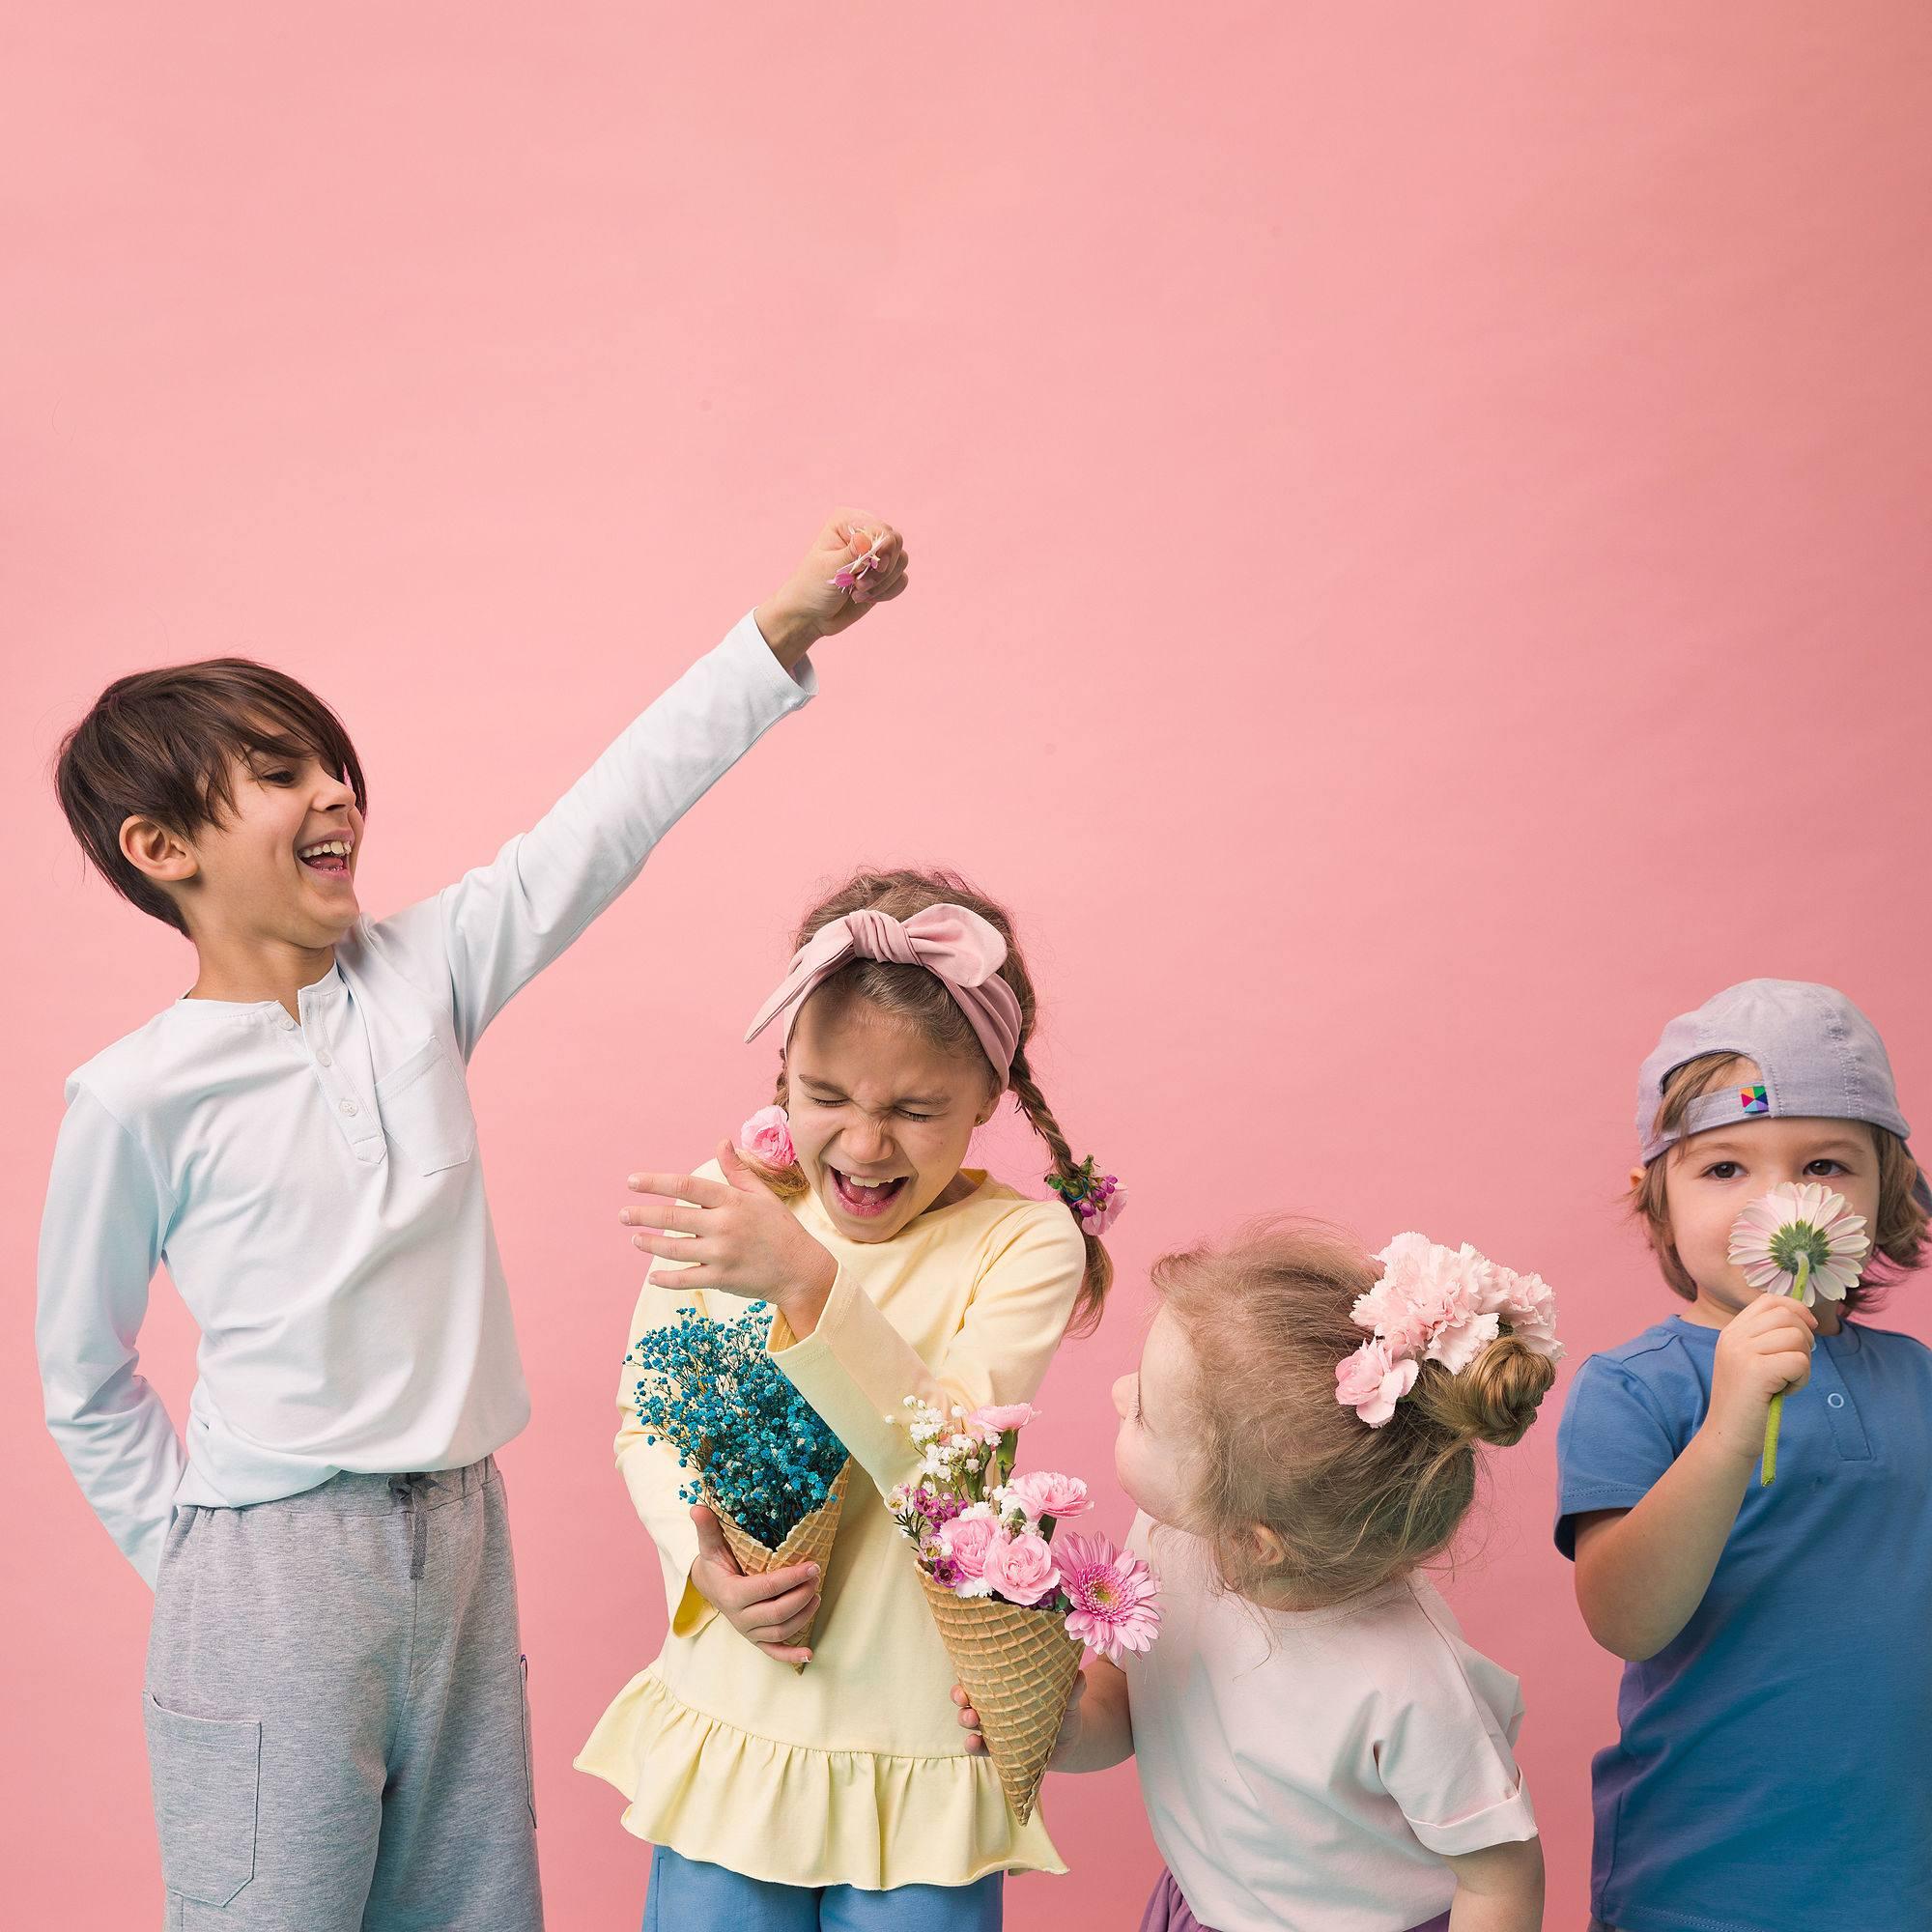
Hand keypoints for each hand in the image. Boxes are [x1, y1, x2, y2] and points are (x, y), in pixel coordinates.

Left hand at [623, 1142, 837, 1315]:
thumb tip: (720, 1141)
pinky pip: (685, 1279)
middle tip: (623, 1214)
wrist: (801, 1270)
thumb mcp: (762, 1194)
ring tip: (635, 1238)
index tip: (632, 1181)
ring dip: (649, 1244)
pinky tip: (652, 1276)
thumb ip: (736, 1170)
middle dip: (642, 1214)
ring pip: (674, 1249)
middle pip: (673, 1218)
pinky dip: (665, 1279)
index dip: (655, 1182)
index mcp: (733, 1201)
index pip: (686, 1186)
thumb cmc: (780, 1228)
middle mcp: (725, 1226)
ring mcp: (722, 1254)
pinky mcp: (721, 1279)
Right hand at [688, 1504, 822, 1666]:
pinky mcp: (755, 1640)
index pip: (766, 1588)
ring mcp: (748, 1632)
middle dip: (801, 1595)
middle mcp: (739, 1618)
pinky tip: (809, 1653)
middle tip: (817, 1576)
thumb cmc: (715, 1563)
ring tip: (817, 1595)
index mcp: (730, 1595)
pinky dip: (791, 1655)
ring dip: (803, 1616)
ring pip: (780, 1631)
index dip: (791, 1578)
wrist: (708, 1586)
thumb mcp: (710, 1546)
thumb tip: (697, 1508)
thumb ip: (708, 1529)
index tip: (812, 1565)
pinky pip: (773, 1652)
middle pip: (777, 1613)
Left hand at [754, 509, 908, 666]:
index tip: (874, 567)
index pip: (881, 528)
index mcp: (847, 522)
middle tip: (859, 584)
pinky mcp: (883, 576)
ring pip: (901, 561)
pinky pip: (901, 579)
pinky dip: (887, 592)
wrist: (810, 616)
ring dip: (882, 583)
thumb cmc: (812, 587)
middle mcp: (864, 534)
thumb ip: (851, 554)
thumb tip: (865, 540)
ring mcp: (875, 555)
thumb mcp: (829, 569)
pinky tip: (865, 598)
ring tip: (857, 592)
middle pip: (896, 542)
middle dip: (882, 569)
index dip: (884, 549)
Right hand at [952, 1668, 1086, 1765]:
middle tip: (964, 1698)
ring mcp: (995, 1733)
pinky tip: (975, 1743)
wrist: (1070, 1740)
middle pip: (966, 1704)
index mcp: (1002, 1691)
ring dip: (966, 1723)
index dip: (964, 1681)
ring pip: (971, 1727)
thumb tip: (1080, 1674)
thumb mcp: (1067, 1700)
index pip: (976, 1683)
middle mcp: (993, 1711)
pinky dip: (976, 1747)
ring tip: (972, 1719)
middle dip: (960, 1701)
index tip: (962, 1680)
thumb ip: (1073, 1690)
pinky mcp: (1002, 1753)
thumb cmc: (1063, 1710)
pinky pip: (984, 1751)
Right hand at [1705, 1293, 1817, 1466]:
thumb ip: (1767, 1339)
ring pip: (1796, 1337)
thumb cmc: (1747, 1403)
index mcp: (1731, 1331)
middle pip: (1787, 1315)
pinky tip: (1786, 1392)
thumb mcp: (1751, 1362)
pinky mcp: (1756, 1371)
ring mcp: (1742, 1352)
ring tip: (1787, 1381)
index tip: (1808, 1330)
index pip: (1769, 1300)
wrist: (1728, 1436)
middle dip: (1805, 1338)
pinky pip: (1799, 1361)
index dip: (1796, 1309)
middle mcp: (1733, 1336)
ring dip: (1804, 1362)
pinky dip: (1802, 1379)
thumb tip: (1805, 1319)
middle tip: (1797, 1365)